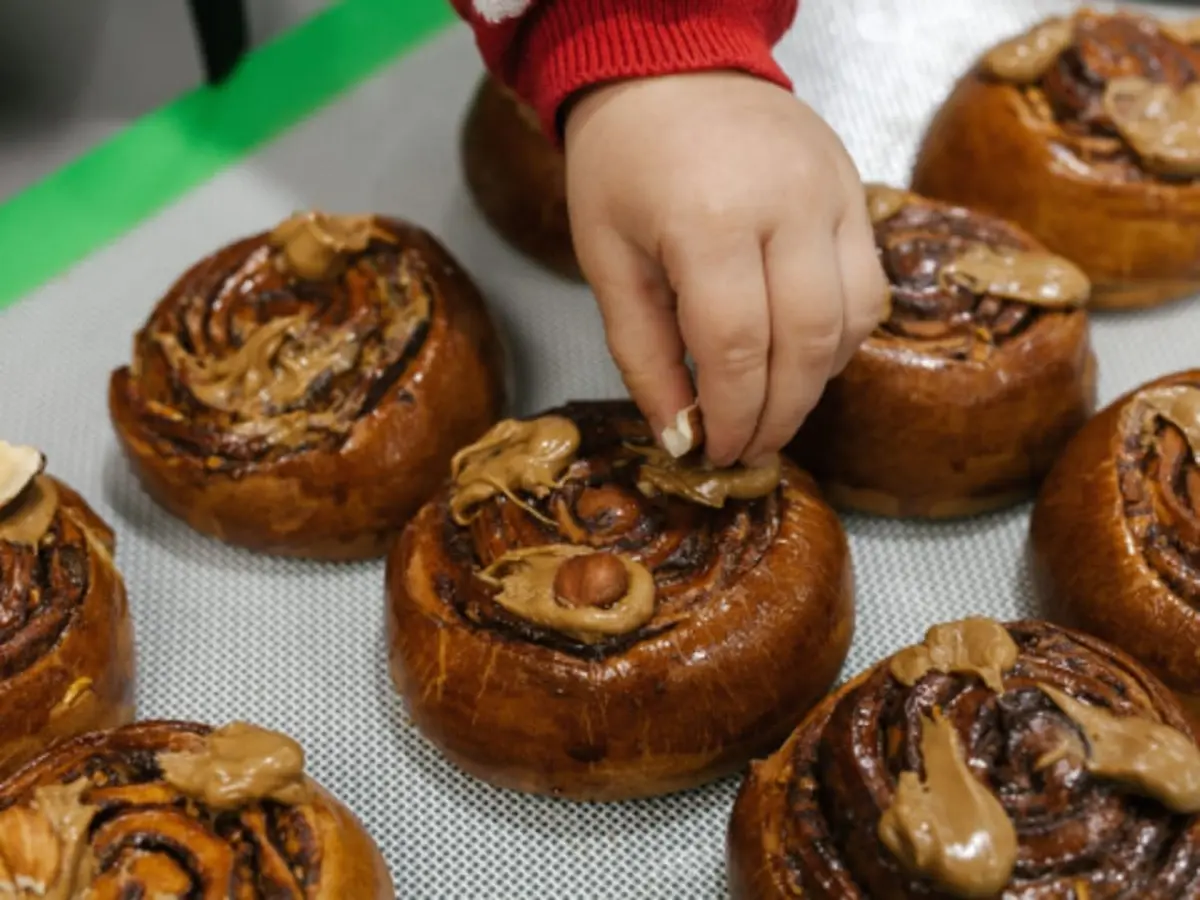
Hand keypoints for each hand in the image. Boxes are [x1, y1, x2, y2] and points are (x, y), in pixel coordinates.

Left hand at [564, 71, 887, 465]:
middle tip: (749, 449)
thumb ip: (643, 353)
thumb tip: (678, 436)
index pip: (736, 348)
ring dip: (816, 382)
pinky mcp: (856, 190)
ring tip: (773, 408)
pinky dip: (841, 337)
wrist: (670, 67)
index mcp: (708, 220)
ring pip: (853, 320)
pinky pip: (868, 286)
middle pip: (805, 344)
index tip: (714, 453)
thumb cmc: (623, 164)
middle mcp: (786, 205)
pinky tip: (801, 355)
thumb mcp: (607, 259)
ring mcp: (832, 193)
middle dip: (779, 414)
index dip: (730, 416)